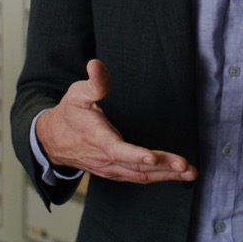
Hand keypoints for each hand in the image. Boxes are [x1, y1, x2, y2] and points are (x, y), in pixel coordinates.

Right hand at [36, 59, 197, 183]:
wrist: (53, 140)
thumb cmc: (70, 114)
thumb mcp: (77, 93)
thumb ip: (94, 82)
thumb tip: (96, 64)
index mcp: (96, 137)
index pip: (116, 149)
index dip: (134, 154)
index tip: (152, 157)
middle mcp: (104, 157)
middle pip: (136, 167)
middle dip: (163, 167)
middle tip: (185, 166)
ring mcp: (110, 168)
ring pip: (140, 176)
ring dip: (166, 176)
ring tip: (189, 172)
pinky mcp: (115, 172)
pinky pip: (138, 178)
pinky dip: (157, 178)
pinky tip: (175, 175)